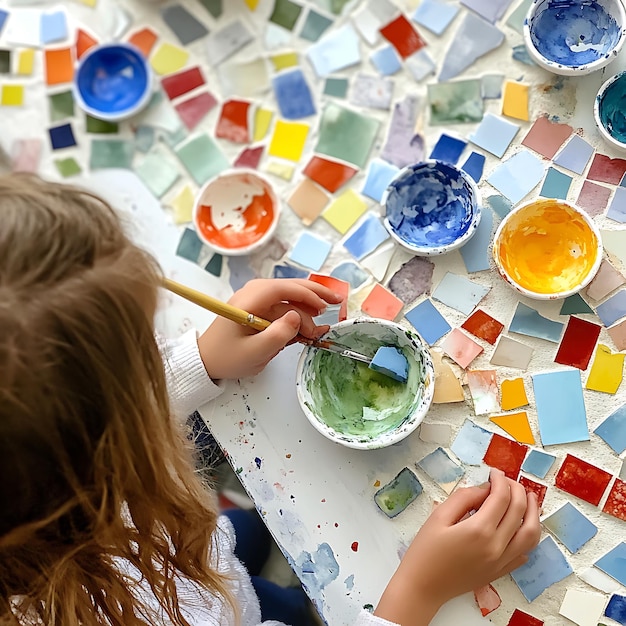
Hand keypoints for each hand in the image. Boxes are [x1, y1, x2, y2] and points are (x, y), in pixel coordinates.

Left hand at [197, 278, 343, 380]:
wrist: (206, 361)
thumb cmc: (226, 357)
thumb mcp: (254, 352)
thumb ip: (278, 335)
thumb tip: (297, 317)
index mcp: (250, 300)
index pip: (284, 288)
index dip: (308, 294)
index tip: (326, 307)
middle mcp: (254, 293)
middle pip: (290, 287)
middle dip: (315, 296)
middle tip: (337, 304)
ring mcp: (257, 300)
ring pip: (290, 298)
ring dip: (307, 311)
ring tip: (317, 330)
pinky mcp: (259, 309)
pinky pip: (283, 307)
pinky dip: (297, 315)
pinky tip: (307, 327)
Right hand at [374, 469, 540, 625]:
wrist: (422, 586)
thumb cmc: (425, 550)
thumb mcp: (439, 516)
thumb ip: (464, 498)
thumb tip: (485, 489)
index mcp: (479, 530)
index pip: (501, 497)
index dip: (500, 480)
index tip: (494, 472)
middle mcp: (496, 546)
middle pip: (519, 511)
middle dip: (517, 490)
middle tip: (508, 481)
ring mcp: (502, 562)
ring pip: (531, 534)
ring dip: (533, 513)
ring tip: (528, 498)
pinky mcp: (501, 572)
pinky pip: (524, 552)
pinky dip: (527, 535)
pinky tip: (520, 525)